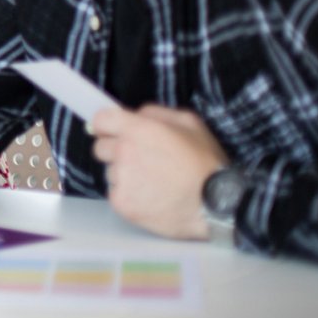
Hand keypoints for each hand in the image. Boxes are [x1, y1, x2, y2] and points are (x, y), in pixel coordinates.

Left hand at [91, 104, 229, 239]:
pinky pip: (116, 194)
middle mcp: (124, 152)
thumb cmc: (206, 164)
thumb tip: (134, 114)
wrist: (217, 205)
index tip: (112, 132)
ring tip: (154, 182)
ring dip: (125, 176)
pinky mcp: (122, 203)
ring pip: (110, 173)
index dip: (106, 126)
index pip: (100, 120)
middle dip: (115, 152)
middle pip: (100, 147)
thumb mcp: (190, 124)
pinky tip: (152, 197)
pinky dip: (129, 197)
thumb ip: (156, 113)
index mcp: (137, 129)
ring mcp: (121, 179)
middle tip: (141, 160)